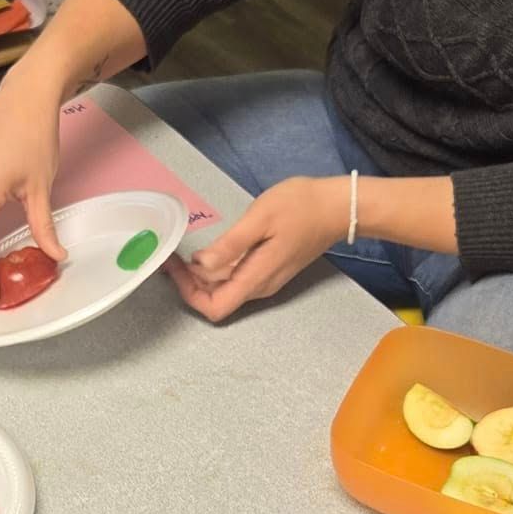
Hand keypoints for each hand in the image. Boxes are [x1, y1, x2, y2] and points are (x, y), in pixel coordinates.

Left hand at [168, 176, 343, 320]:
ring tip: (186, 252)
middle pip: (217, 300)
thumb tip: (201, 265)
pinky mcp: (270, 270)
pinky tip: (211, 251)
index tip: (176, 267)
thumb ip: (231, 245)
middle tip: (174, 255)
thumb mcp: (260, 218)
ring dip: (203, 277)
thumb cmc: (300, 206)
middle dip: (190, 283)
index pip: (215, 307)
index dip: (189, 293)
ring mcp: (266, 280)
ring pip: (226, 290)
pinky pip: (237, 279)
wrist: (338, 207)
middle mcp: (260, 287)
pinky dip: (218, 270)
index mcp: (256, 278)